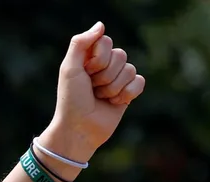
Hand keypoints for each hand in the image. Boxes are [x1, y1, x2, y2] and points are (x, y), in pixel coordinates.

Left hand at [45, 21, 145, 162]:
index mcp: (89, 58)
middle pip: (121, 55)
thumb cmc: (71, 100)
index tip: (86, 73)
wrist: (79, 129)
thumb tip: (101, 25)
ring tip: (100, 98)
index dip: (99, 58)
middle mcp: (104, 66)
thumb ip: (80, 43)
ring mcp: (117, 79)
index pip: (106, 42)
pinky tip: (114, 103)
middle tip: (92, 89)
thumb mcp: (69, 69)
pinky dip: (127, 94)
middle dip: (105, 75)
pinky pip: (140, 82)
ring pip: (130, 69)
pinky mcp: (127, 93)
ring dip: (113, 87)